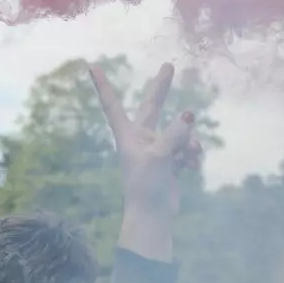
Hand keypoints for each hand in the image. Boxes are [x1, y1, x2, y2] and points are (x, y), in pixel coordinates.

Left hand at [90, 63, 201, 216]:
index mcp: (127, 135)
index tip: (91, 66)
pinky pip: (185, 148)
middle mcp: (141, 139)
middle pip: (153, 107)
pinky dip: (191, 154)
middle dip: (162, 89)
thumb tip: (189, 115)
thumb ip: (174, 134)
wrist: (152, 217)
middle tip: (169, 65)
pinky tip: (191, 166)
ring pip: (178, 132)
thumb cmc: (146, 187)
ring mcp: (156, 149)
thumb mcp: (160, 156)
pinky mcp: (170, 162)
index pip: (112, 105)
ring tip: (189, 156)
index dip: (103, 85)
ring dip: (188, 141)